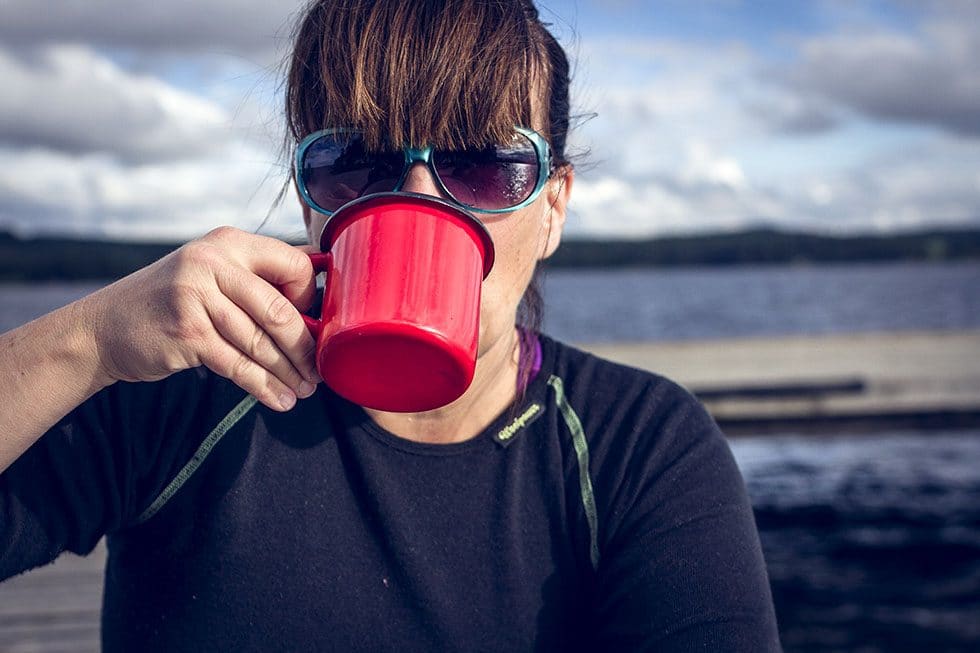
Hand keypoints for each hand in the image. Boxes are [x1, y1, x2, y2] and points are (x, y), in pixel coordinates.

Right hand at [84, 227, 319, 410]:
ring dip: (288, 373)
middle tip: (319, 371)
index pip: (293, 264)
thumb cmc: (171, 303)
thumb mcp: (210, 274)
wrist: (103, 327)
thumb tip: (314, 309)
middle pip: (279, 311)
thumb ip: (254, 282)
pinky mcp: (188, 333)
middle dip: (305, 348)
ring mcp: (197, 296)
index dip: (309, 300)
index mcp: (229, 243)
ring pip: (260, 343)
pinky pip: (238, 365)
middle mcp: (213, 262)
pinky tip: (279, 399)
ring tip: (304, 391)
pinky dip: (263, 386)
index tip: (311, 325)